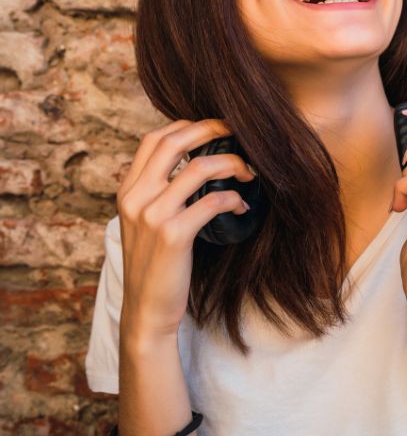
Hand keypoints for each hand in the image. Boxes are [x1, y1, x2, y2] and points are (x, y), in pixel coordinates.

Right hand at [115, 118, 253, 340]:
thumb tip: (196, 163)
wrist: (146, 310)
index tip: (216, 128)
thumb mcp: (146, 222)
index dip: (188, 125)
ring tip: (250, 172)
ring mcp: (153, 215)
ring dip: (233, 164)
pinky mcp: (173, 235)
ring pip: (200, 167)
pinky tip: (243, 206)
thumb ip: (160, 192)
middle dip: (211, 129)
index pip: (154, 139)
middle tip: (238, 134)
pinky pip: (213, 201)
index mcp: (128, 190)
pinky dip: (235, 198)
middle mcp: (136, 197)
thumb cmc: (156, 265)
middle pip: (174, 141)